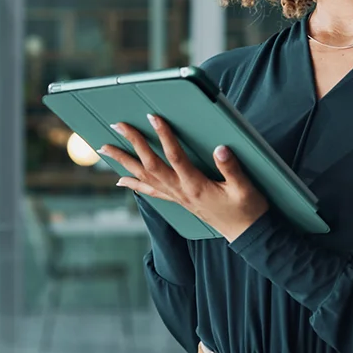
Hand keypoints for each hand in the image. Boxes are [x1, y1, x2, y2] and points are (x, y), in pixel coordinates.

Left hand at [99, 114, 268, 242]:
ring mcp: (177, 197)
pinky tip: (121, 180)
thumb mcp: (245, 189)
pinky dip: (134, 184)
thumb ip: (232, 169)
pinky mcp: (179, 201)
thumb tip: (220, 149)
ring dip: (123, 162)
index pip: (176, 157)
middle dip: (133, 144)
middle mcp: (181, 192)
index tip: (154, 118)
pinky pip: (151, 192)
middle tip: (118, 126)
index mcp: (197, 186)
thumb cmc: (247, 210)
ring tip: (105, 148)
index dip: (164, 136)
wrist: (246, 235)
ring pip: (144, 177)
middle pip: (150, 165)